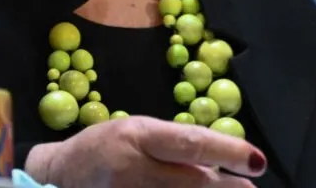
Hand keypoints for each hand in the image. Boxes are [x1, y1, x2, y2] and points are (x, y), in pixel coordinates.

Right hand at [24, 115, 267, 187]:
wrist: (58, 177)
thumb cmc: (106, 146)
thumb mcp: (140, 133)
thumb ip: (179, 148)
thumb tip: (226, 167)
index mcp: (139, 136)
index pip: (191, 144)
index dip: (228, 152)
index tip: (258, 161)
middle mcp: (132, 168)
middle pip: (192, 183)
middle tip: (250, 187)